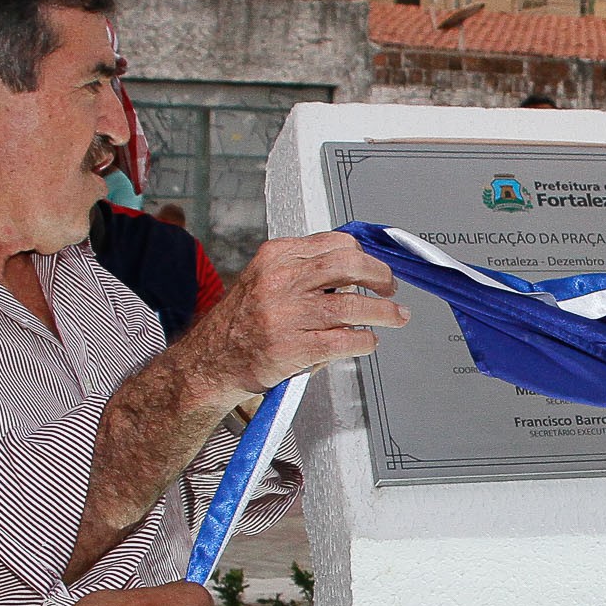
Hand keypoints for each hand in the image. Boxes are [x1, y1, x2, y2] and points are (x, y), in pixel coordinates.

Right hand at [184, 230, 407, 395]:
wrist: (210, 362)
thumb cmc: (240, 324)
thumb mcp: (264, 281)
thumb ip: (304, 272)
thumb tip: (352, 273)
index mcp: (275, 258)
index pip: (335, 243)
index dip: (365, 256)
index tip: (376, 267)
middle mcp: (280, 281)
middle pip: (350, 265)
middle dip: (379, 276)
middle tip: (389, 288)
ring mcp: (287, 315)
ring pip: (353, 305)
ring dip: (384, 312)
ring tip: (395, 316)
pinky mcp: (294, 347)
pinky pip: (345, 340)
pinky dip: (365, 340)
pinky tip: (367, 341)